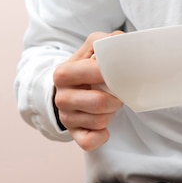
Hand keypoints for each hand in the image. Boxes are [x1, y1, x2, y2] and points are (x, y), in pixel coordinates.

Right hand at [53, 31, 124, 150]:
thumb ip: (106, 41)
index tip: (119, 73)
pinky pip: (89, 142)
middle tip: (117, 94)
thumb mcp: (92, 49)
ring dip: (110, 115)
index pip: (95, 73)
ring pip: (99, 122)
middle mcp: (61, 97)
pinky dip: (101, 136)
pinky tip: (103, 127)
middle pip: (100, 103)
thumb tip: (120, 40)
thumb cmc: (87, 68)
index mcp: (64, 73)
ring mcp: (66, 117)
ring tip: (107, 106)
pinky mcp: (73, 134)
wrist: (69, 89)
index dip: (112, 74)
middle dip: (115, 99)